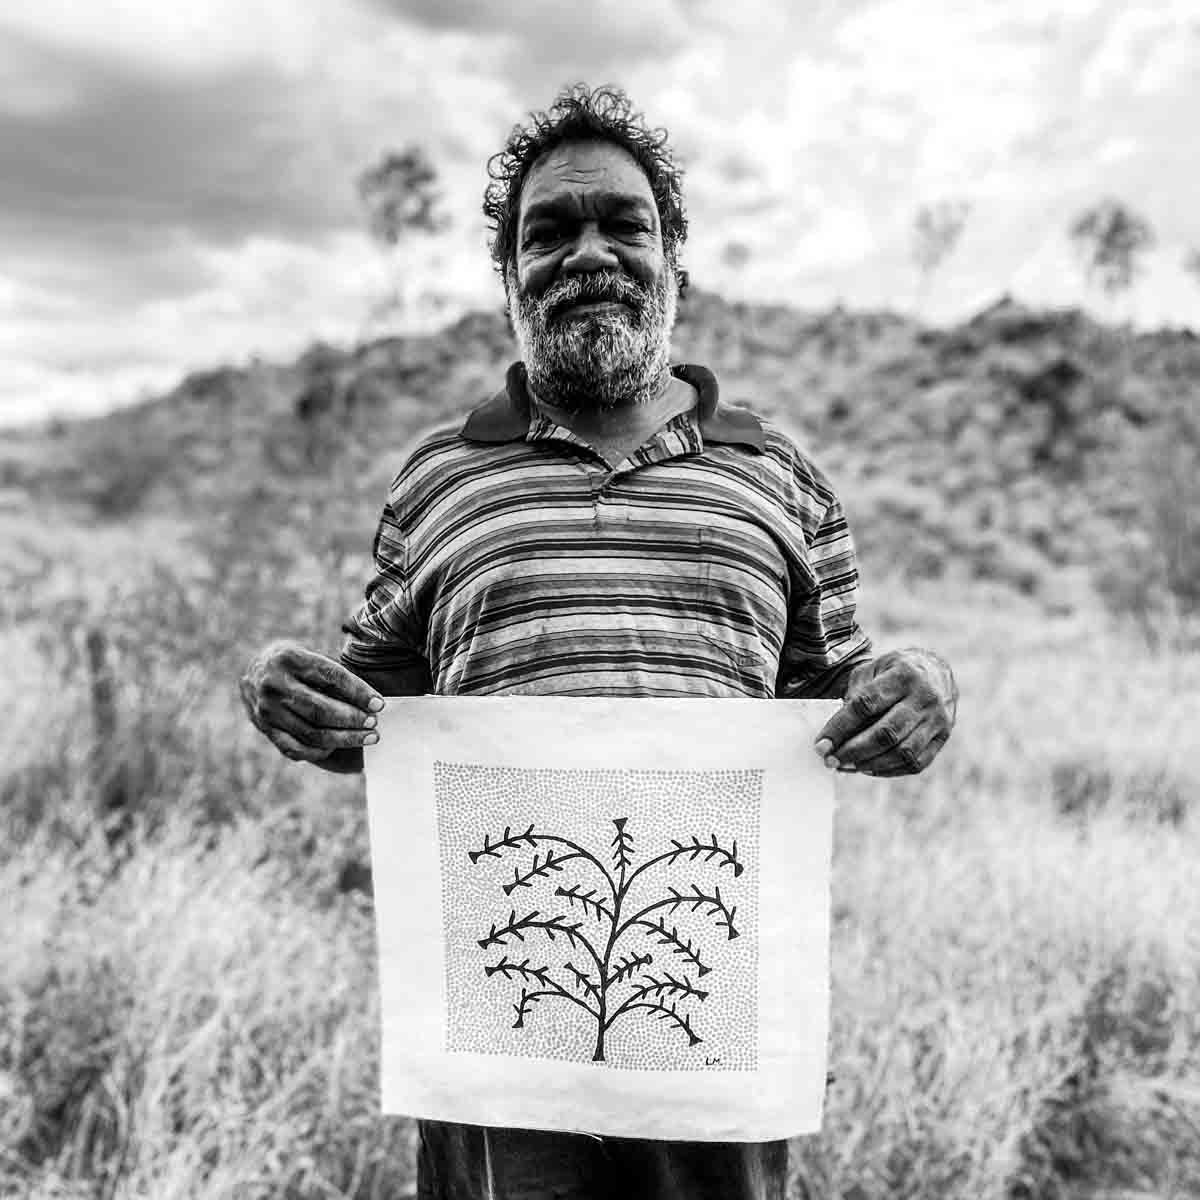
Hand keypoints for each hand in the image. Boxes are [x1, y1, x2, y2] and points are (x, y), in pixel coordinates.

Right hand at [240, 641, 384, 762]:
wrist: (253, 671)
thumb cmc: (295, 663)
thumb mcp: (310, 655)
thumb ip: (334, 676)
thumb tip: (371, 702)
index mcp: (289, 658)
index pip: (330, 677)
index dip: (358, 692)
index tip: (379, 704)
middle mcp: (274, 685)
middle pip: (320, 710)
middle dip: (353, 719)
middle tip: (374, 723)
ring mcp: (267, 710)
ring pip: (311, 733)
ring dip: (344, 738)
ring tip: (367, 737)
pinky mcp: (265, 729)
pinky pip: (295, 749)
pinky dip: (320, 751)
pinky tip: (338, 746)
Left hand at [813, 648, 956, 775]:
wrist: (937, 670)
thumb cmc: (893, 671)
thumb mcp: (872, 669)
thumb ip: (855, 695)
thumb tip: (837, 733)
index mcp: (904, 674)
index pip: (866, 705)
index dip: (840, 728)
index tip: (821, 745)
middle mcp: (924, 697)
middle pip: (886, 733)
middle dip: (853, 751)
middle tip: (830, 760)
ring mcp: (938, 719)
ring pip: (903, 752)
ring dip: (870, 764)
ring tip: (847, 766)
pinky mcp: (943, 736)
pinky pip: (916, 763)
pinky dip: (890, 770)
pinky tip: (869, 768)